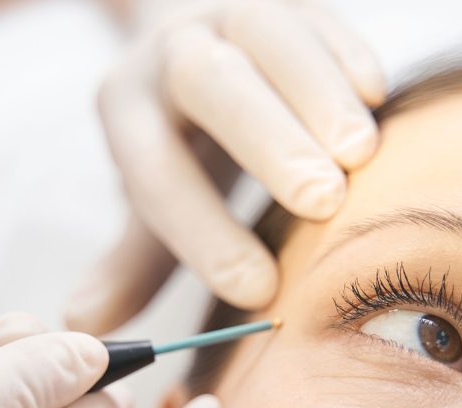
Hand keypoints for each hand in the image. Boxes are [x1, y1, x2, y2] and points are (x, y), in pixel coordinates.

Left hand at [66, 0, 385, 333]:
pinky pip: (319, 18)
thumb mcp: (151, 196)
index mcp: (128, 109)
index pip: (159, 174)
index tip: (258, 289)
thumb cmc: (183, 142)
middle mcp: (171, 55)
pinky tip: (378, 97)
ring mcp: (230, 15)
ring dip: (318, 96)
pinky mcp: (289, 2)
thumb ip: (128, 262)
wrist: (203, 41)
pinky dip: (348, 54)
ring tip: (361, 157)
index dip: (203, 233)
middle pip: (208, 86)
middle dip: (265, 142)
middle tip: (321, 202)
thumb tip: (83, 323)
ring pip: (269, 39)